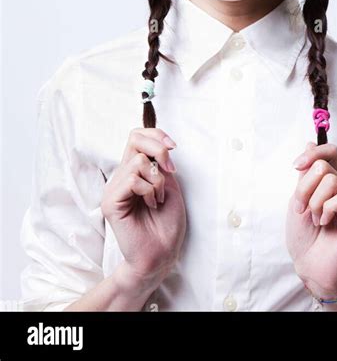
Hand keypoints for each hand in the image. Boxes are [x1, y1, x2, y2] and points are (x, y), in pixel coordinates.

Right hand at [101, 128, 186, 289]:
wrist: (163, 254)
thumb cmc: (167, 224)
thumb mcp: (169, 184)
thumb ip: (160, 163)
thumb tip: (160, 143)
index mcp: (134, 171)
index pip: (136, 136)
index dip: (156, 134)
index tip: (173, 147)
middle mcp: (121, 176)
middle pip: (135, 139)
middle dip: (159, 150)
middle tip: (170, 170)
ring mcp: (114, 189)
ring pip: (138, 162)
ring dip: (157, 180)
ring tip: (157, 199)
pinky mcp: (110, 202)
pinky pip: (132, 180)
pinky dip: (149, 190)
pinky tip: (150, 205)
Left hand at [286, 142, 336, 298]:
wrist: (309, 264)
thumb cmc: (304, 236)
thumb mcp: (298, 198)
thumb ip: (306, 173)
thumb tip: (310, 144)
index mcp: (331, 182)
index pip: (330, 152)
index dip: (313, 152)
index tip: (296, 165)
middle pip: (323, 167)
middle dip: (305, 188)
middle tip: (303, 209)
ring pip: (332, 181)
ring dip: (315, 202)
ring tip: (316, 219)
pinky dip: (328, 209)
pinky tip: (326, 223)